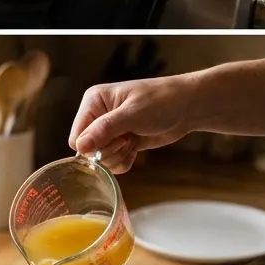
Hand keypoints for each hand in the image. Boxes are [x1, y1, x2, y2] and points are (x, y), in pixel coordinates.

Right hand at [68, 76, 194, 172]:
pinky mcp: (122, 142)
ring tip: (134, 139)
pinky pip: (113, 163)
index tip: (116, 137)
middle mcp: (98, 116)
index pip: (77, 136)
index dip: (93, 145)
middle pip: (88, 151)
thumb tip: (79, 147)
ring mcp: (110, 131)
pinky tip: (136, 148)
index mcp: (94, 102)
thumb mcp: (132, 114)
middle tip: (128, 138)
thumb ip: (104, 130)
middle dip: (109, 151)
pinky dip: (125, 160)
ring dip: (119, 155)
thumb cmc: (161, 101)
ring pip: (100, 160)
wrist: (187, 108)